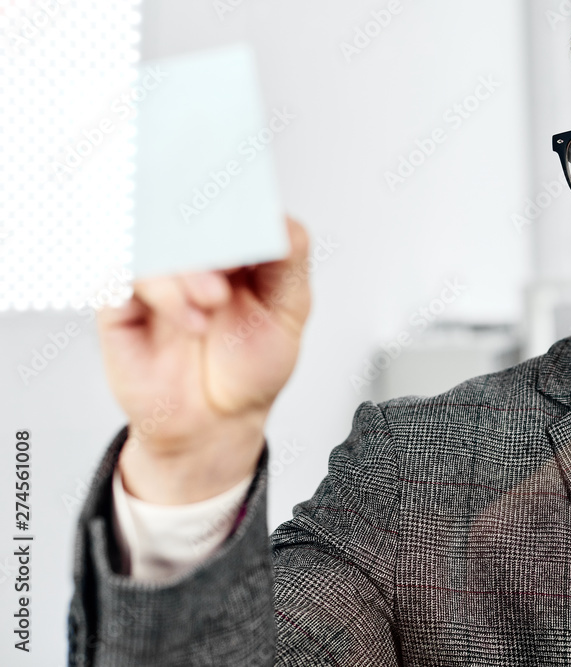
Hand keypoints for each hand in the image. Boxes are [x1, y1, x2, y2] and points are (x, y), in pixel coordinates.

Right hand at [98, 216, 311, 503]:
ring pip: (152, 236)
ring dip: (187, 266)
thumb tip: (282, 223)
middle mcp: (189, 253)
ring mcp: (154, 273)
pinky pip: (124, 272)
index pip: (225, 196)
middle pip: (181, 206)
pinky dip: (163, 291)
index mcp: (231, 244)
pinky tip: (191, 319)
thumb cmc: (249, 365)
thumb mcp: (289, 311)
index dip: (234, 193)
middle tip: (232, 255)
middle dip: (209, 229)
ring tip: (214, 300)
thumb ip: (289, 262)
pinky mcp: (119, 300)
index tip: (248, 205)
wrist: (216, 423)